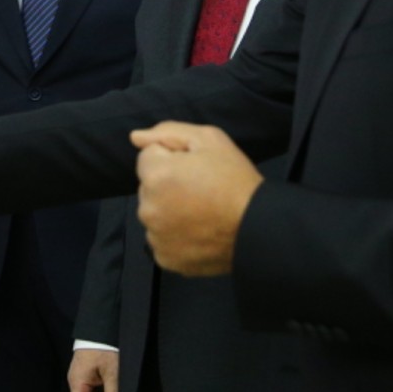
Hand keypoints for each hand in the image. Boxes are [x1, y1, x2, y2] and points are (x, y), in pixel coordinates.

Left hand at [131, 121, 261, 276]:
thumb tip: (135, 137)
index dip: (172, 159)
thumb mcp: (209, 139)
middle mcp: (148, 208)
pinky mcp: (166, 259)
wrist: (257, 228)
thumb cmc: (235, 180)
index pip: (147, 158)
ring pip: (155, 215)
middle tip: (200, 190)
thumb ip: (168, 132)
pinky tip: (198, 232)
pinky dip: (175, 236)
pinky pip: (162, 240)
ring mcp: (155, 237)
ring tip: (201, 212)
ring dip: (169, 211)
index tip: (195, 168)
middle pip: (149, 188)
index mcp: (155, 176)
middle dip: (167, 185)